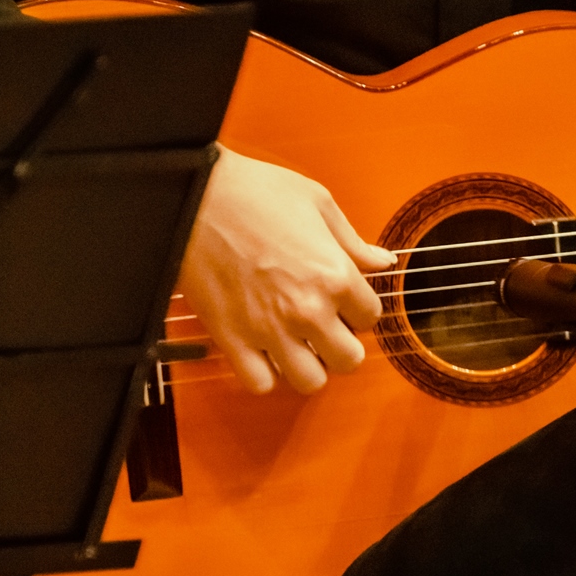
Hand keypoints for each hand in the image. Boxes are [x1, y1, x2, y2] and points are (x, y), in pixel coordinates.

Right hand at [180, 147, 394, 395]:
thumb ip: (352, 241)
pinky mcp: (232, 339)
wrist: (193, 196)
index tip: (344, 302)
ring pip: (310, 381)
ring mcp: (269, 329)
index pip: (370, 318)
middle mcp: (307, 309)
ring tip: (299, 345)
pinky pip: (261, 383)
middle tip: (327, 329)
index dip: (359, 309)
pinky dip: (266, 374)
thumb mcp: (317, 202)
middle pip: (349, 359)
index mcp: (334, 275)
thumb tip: (382, 261)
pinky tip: (265, 352)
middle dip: (342, 345)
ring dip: (310, 366)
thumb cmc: (253, 192)